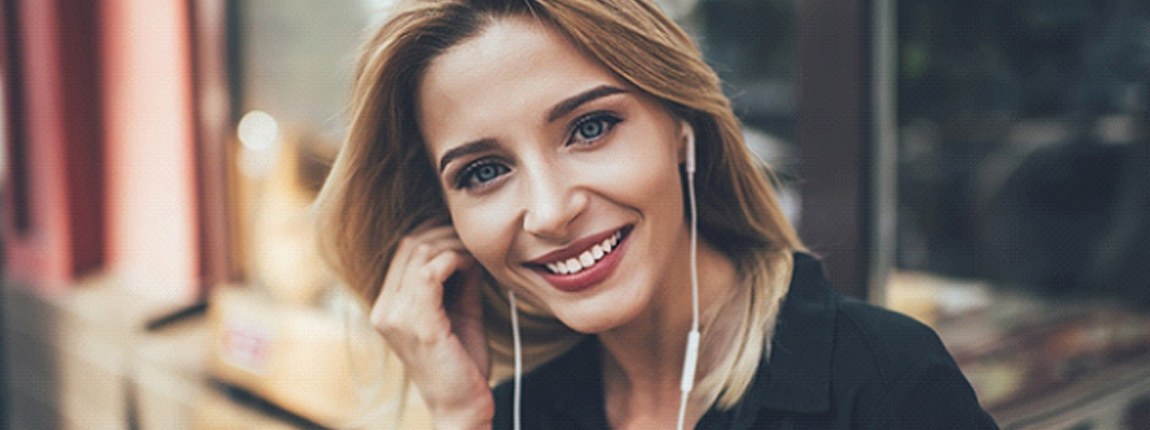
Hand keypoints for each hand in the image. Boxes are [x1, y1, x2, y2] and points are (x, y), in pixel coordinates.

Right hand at [370, 223, 492, 428]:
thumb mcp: (459, 311)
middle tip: (474, 244)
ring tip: (475, 259)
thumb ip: (459, 280)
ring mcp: (396, 317)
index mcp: (387, 306)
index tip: (466, 240)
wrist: (462, 407)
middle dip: (447, 234)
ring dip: (454, 246)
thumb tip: (467, 247)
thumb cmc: (462, 363)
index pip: (405, 248)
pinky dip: (454, 261)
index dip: (438, 234)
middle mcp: (384, 310)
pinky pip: (429, 273)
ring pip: (420, 251)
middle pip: (411, 243)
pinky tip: (471, 269)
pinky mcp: (418, 325)